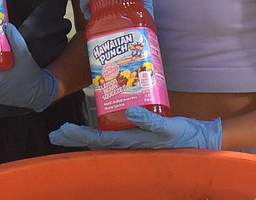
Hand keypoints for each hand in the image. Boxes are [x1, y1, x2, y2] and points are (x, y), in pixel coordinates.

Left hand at [49, 106, 221, 149]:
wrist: (200, 140)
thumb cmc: (184, 135)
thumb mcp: (168, 128)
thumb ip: (150, 121)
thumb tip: (130, 112)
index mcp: (130, 142)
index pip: (98, 140)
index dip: (78, 136)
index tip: (61, 131)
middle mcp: (127, 142)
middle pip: (94, 140)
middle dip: (75, 137)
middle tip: (56, 132)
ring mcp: (132, 139)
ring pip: (102, 138)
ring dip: (84, 134)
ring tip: (67, 129)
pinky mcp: (138, 133)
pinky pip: (115, 131)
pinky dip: (101, 127)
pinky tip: (96, 121)